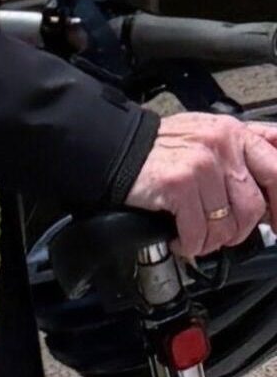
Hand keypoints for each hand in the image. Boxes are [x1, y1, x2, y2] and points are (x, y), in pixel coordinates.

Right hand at [125, 113, 273, 258]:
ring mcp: (201, 164)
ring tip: (197, 235)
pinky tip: (180, 238)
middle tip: (225, 234)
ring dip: (212, 240)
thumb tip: (271, 184)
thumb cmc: (158, 147)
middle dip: (240, 230)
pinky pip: (198, 231)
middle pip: (254, 206)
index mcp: (233, 132)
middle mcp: (221, 145)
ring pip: (227, 224)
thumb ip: (241, 151)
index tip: (276, 224)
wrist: (114, 147)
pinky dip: (190, 243)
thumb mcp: (206, 135)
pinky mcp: (179, 184)